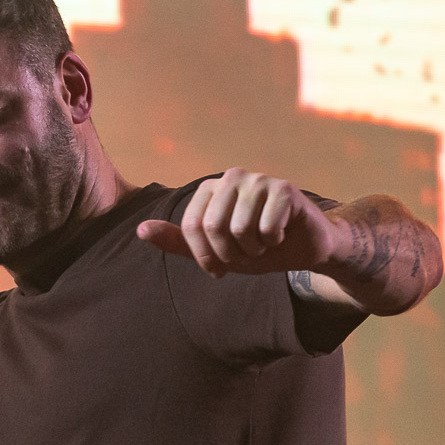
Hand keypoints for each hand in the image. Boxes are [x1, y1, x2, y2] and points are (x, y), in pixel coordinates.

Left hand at [136, 168, 344, 277]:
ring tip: (263, 243)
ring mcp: (259, 180)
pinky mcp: (284, 188)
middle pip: (213, 227)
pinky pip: (267, 227)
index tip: (219, 267)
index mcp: (209, 189)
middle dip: (230, 253)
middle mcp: (231, 177)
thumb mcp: (213, 251)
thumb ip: (177, 242)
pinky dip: (273, 241)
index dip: (204, 255)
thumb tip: (140, 230)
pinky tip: (281, 234)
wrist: (304, 248)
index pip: (191, 226)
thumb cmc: (256, 247)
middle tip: (246, 254)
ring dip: (253, 249)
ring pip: (240, 229)